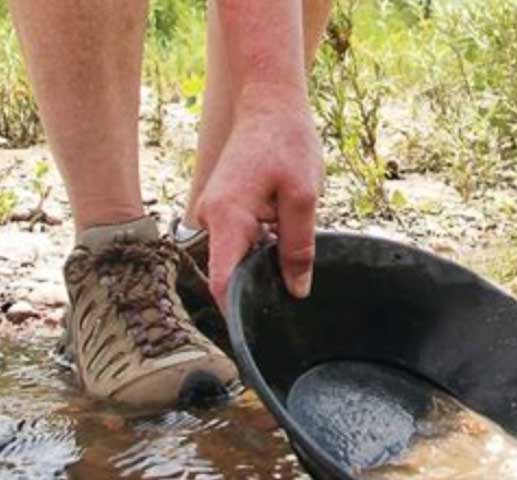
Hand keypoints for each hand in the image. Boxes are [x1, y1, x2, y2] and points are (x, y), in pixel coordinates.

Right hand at [196, 85, 323, 307]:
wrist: (269, 105)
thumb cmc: (287, 143)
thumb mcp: (304, 197)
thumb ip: (299, 246)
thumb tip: (295, 291)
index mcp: (228, 217)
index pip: (223, 280)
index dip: (236, 312)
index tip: (252, 337)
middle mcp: (211, 220)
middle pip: (232, 274)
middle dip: (259, 287)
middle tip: (291, 299)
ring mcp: (215, 217)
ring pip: (240, 259)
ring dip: (264, 264)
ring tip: (290, 256)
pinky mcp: (224, 214)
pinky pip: (241, 244)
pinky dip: (262, 249)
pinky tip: (283, 240)